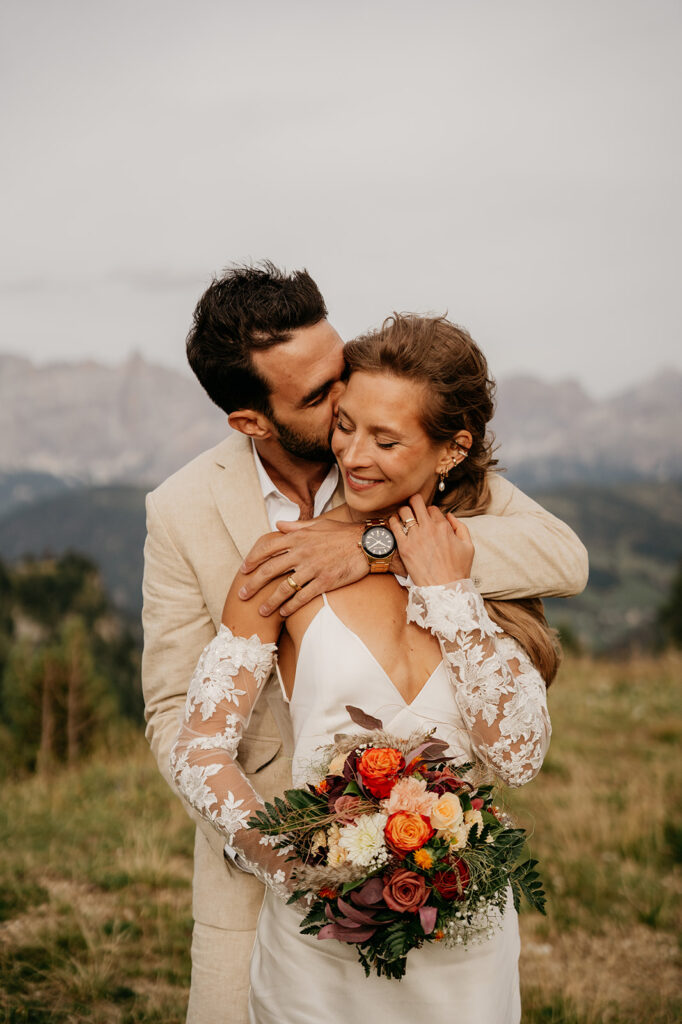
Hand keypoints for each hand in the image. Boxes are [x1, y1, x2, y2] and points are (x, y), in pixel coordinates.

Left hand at [237, 518, 368, 616]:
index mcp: (298, 537)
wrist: (368, 544)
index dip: (252, 559)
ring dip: (269, 601)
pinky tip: (283, 613)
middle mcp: (302, 552)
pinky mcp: (325, 581)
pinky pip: (302, 596)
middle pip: (269, 570)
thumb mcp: (318, 524)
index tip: (244, 569)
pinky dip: (290, 606)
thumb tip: (278, 524)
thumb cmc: (343, 533)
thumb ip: (296, 526)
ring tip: (261, 611)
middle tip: (242, 595)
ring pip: (283, 588)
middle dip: (253, 584)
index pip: (267, 547)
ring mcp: (312, 568)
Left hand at [388, 495, 473, 586]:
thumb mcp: (469, 546)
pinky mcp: (404, 547)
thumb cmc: (458, 570)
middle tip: (412, 508)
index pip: (432, 508)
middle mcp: (429, 528)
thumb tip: (449, 515)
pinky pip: (394, 525)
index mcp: (444, 527)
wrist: (445, 589)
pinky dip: (393, 521)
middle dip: (414, 502)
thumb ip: (461, 527)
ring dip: (403, 511)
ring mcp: (416, 537)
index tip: (427, 518)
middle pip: (417, 502)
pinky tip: (394, 524)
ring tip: (403, 517)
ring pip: (404, 511)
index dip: (429, 511)